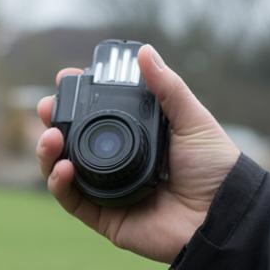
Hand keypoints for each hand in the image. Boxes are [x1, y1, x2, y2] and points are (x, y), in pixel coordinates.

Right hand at [36, 45, 239, 262]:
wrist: (223, 213)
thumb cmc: (215, 167)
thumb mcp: (192, 119)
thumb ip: (167, 87)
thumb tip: (145, 52)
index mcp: (137, 138)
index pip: (98, 115)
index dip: (77, 99)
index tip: (65, 80)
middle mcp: (119, 163)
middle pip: (74, 142)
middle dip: (54, 123)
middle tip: (47, 107)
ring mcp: (109, 191)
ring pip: (64, 171)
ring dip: (49, 152)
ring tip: (51, 137)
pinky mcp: (106, 218)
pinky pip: (73, 201)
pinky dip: (59, 184)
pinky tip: (62, 167)